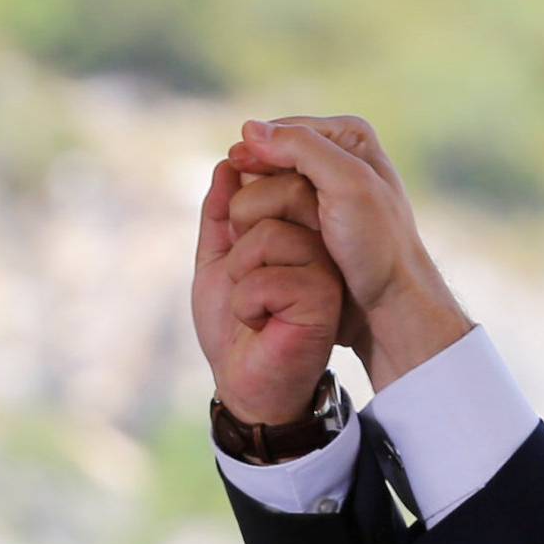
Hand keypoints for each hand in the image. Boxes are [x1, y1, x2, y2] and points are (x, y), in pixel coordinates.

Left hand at [193, 158, 345, 425]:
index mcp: (300, 224)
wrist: (243, 380)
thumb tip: (227, 163)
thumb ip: (220, 214)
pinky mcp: (324, 294)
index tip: (236, 247)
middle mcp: (320, 237)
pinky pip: (267, 277)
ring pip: (266, 234)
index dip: (240, 205)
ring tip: (254, 305)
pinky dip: (247, 305)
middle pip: (275, 192)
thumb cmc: (233, 325)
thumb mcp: (217, 260)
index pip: (272, 177)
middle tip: (242, 278)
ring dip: (239, 277)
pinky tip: (262, 324)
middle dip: (237, 238)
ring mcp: (326, 264)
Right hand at [228, 116, 470, 391]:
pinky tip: (274, 254)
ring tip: (289, 241)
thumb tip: (248, 130)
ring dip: (263, 221)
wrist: (387, 300)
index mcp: (346, 135)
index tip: (266, 197)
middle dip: (265, 195)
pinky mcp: (308, 224)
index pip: (274, 134)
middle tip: (294, 223)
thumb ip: (300, 149)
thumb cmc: (374, 244)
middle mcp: (332, 157)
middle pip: (264, 165)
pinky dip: (263, 236)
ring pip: (259, 196)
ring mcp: (319, 192)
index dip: (258, 162)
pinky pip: (266, 222)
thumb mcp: (345, 185)